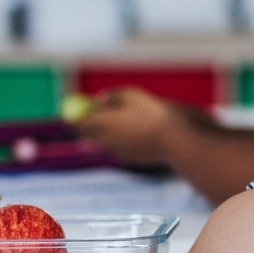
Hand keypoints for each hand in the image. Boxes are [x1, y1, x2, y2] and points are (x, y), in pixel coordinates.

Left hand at [75, 88, 200, 164]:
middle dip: (92, 123)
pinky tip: (142, 133)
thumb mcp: (133, 95)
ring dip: (109, 131)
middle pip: (89, 134)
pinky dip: (124, 140)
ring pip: (105, 140)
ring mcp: (117, 151)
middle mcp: (105, 140)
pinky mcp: (130, 158)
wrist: (174, 139)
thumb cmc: (153, 113)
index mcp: (101, 123)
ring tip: (130, 120)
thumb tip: (101, 98)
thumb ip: (113, 95)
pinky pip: (119, 147)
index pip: (79, 121)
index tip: (84, 106)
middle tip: (102, 112)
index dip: (80, 113)